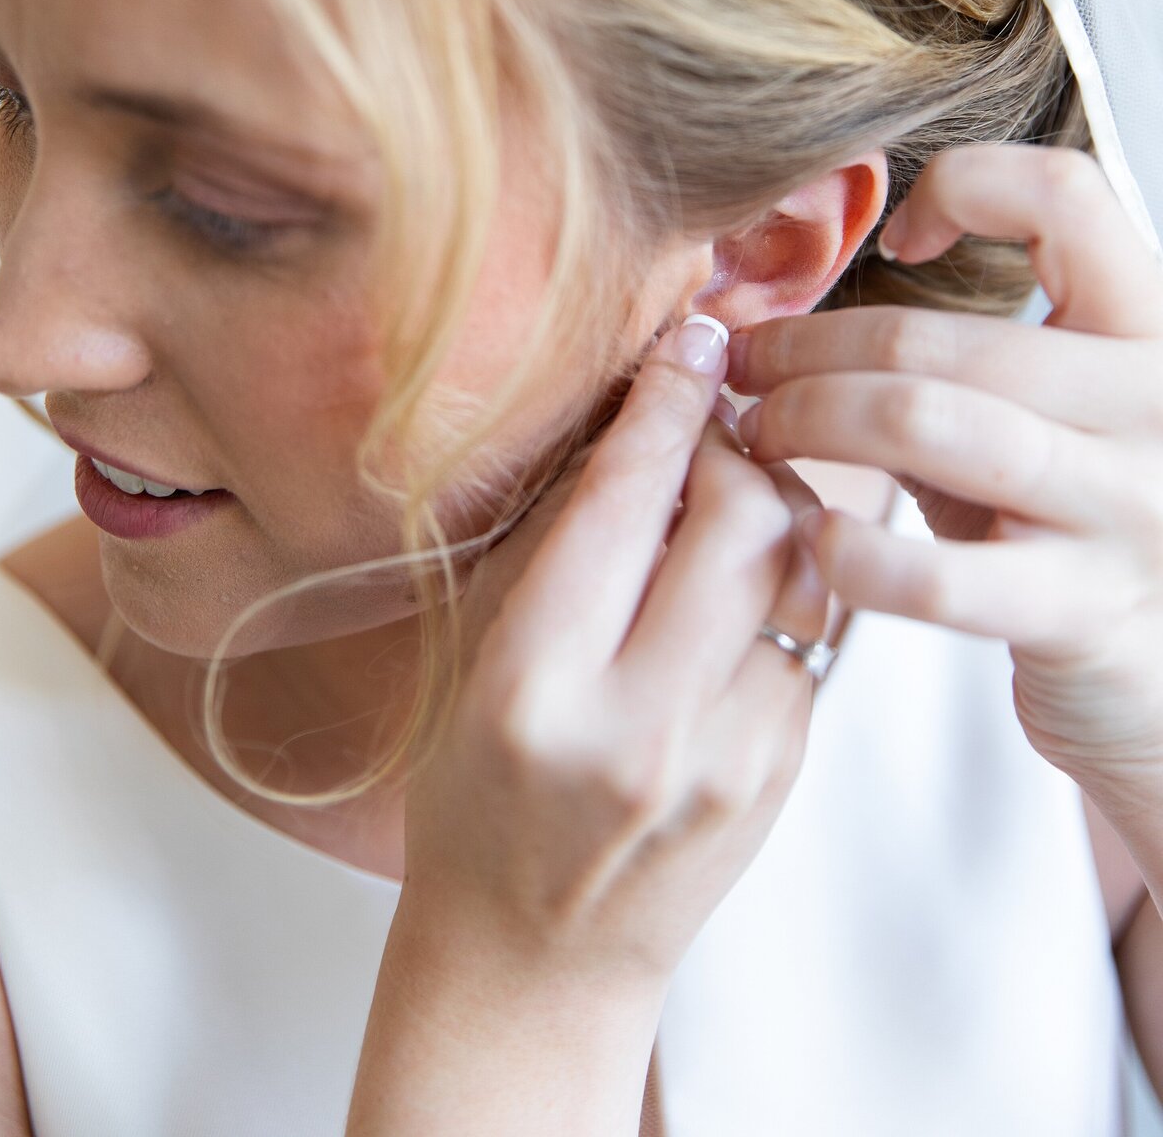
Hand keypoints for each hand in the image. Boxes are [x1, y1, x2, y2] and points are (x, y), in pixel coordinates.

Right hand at [398, 321, 829, 994]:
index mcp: (538, 686)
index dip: (666, 400)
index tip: (691, 337)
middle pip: (745, 519)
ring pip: (804, 565)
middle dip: (737, 443)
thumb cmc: (479, 799)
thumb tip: (643, 418)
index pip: (624, 502)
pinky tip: (746, 575)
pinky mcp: (785, 772)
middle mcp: (642, 725)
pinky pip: (816, 629)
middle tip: (708, 427)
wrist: (535, 956)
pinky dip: (789, 575)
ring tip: (734, 490)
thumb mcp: (481, 657)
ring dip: (780, 501)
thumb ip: (559, 541)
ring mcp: (730, 758)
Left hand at [728, 141, 1162, 823]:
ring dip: (807, 419)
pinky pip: (939, 575)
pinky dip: (853, 554)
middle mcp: (1154, 406)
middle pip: (938, 331)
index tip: (895, 240)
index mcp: (1152, 333)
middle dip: (808, 346)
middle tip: (743, 369)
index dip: (964, 189)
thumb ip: (965, 368)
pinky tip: (816, 542)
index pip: (1066, 198)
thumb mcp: (1047, 430)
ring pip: (921, 418)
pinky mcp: (1085, 613)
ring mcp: (1129, 509)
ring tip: (757, 435)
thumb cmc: (1078, 542)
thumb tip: (799, 317)